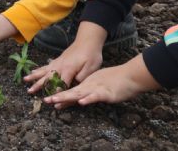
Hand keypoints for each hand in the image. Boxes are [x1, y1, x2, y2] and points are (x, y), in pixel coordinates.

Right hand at [25, 29, 104, 95]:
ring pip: (44, 71)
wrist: (87, 40)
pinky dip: (38, 69)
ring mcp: (57, 62)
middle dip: (38, 85)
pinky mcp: (58, 60)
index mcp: (68, 69)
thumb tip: (73, 85)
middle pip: (47, 77)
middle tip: (29, 91)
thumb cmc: (91, 55)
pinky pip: (45, 66)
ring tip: (25, 80)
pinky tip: (33, 71)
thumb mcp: (91, 68)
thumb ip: (81, 78)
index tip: (51, 100)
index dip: (57, 93)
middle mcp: (60, 66)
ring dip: (34, 76)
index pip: (61, 84)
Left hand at [42, 56, 158, 108]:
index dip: (61, 96)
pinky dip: (89, 99)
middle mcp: (89, 86)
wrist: (130, 75)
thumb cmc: (116, 80)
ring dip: (68, 98)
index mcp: (87, 85)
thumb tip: (82, 97)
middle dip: (59, 97)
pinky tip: (81, 102)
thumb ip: (90, 90)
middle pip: (72, 92)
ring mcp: (97, 89)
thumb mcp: (100, 85)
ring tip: (56, 101)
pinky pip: (96, 96)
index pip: (72, 91)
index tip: (49, 100)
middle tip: (46, 100)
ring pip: (80, 93)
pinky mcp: (107, 93)